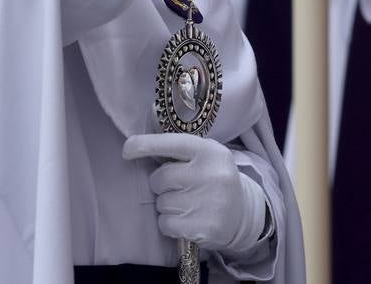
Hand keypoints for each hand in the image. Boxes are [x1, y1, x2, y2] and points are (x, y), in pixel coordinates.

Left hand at [123, 133, 268, 254]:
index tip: (127, 149)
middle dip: (161, 185)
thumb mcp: (206, 158)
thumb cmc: (214, 180)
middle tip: (178, 187)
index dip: (145, 145)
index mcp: (210, 152)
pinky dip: (169, 223)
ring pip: (161, 202)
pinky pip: (164, 223)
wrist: (243, 213)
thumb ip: (180, 152)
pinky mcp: (202, 227)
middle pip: (160, 178)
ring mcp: (207, 202)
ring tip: (187, 204)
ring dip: (166, 205)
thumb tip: (137, 148)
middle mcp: (210, 174)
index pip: (171, 144)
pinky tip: (186, 220)